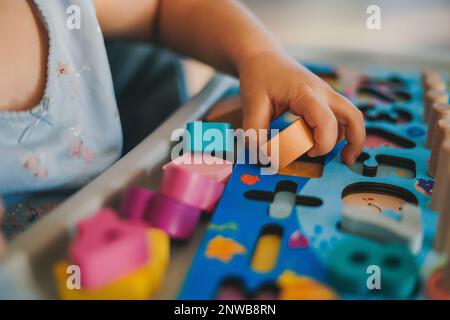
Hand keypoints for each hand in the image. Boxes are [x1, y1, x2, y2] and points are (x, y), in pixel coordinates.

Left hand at [238, 50, 365, 164]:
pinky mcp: (324, 98)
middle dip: (354, 142)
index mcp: (306, 94)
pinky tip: (326, 143)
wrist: (262, 57)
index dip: (322, 143)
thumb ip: (256, 132)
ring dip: (352, 136)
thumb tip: (266, 157)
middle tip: (344, 161)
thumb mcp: (251, 104)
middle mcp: (322, 93)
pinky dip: (341, 131)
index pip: (326, 121)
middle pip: (354, 116)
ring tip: (344, 157)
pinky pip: (342, 115)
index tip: (307, 153)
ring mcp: (326, 94)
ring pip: (352, 115)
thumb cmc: (258, 78)